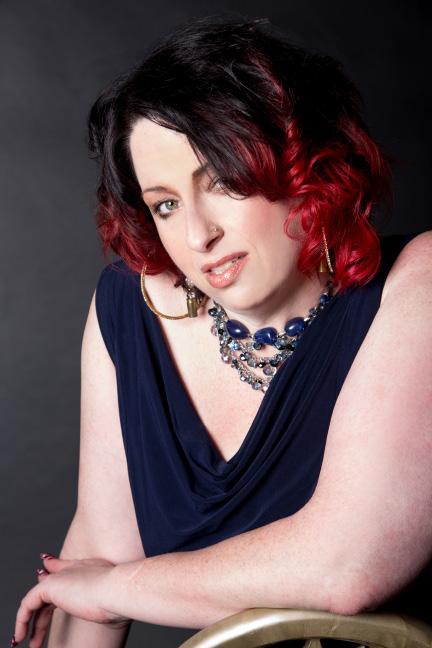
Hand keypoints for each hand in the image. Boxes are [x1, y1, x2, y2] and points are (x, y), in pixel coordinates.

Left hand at [13, 555, 129, 647]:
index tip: (43, 572)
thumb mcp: (105, 596)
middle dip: (40, 609)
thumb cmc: (117, 597)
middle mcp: (71, 569)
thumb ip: (96, 597)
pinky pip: (28, 604)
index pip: (62, 568)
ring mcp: (60, 577)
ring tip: (32, 643)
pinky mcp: (50, 586)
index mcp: (85, 568)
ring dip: (31, 622)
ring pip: (37, 598)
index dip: (52, 570)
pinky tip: (22, 634)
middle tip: (34, 634)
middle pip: (48, 584)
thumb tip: (96, 609)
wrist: (115, 590)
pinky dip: (22, 619)